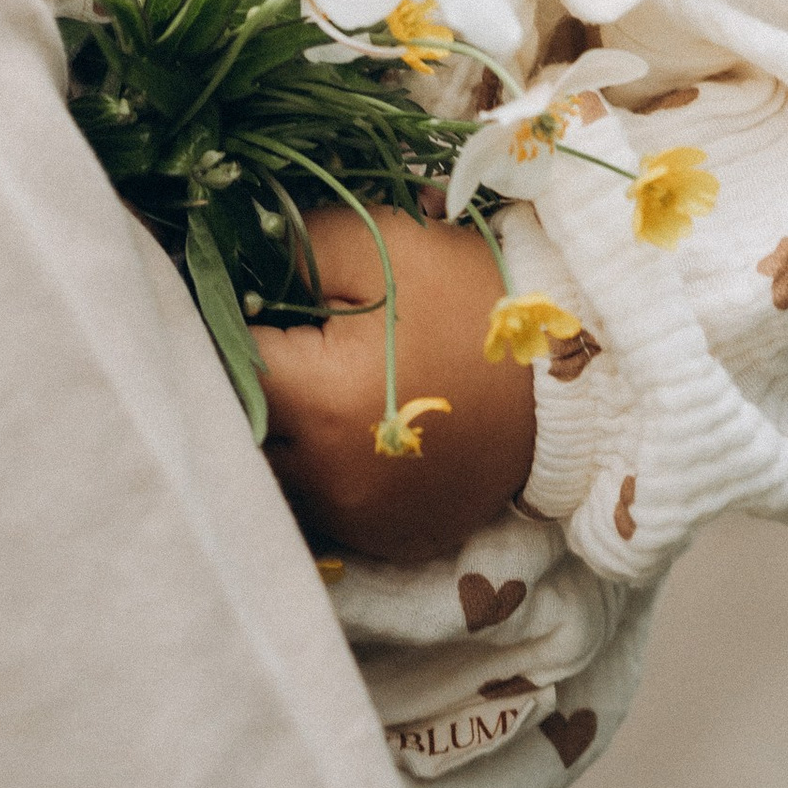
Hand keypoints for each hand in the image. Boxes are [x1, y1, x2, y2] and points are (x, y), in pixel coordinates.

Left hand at [252, 202, 537, 566]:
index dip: (217, 321)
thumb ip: (294, 246)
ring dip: (272, 435)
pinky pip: (319, 512)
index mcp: (320, 401)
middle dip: (237, 383)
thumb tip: (231, 248)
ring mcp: (358, 521)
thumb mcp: (382, 245)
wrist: (569, 379)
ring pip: (271, 479)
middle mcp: (329, 477)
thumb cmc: (472, 299)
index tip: (230, 294)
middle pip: (236, 430)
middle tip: (261, 337)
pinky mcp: (387, 543)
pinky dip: (316, 476)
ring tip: (302, 384)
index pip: (223, 361)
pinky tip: (340, 431)